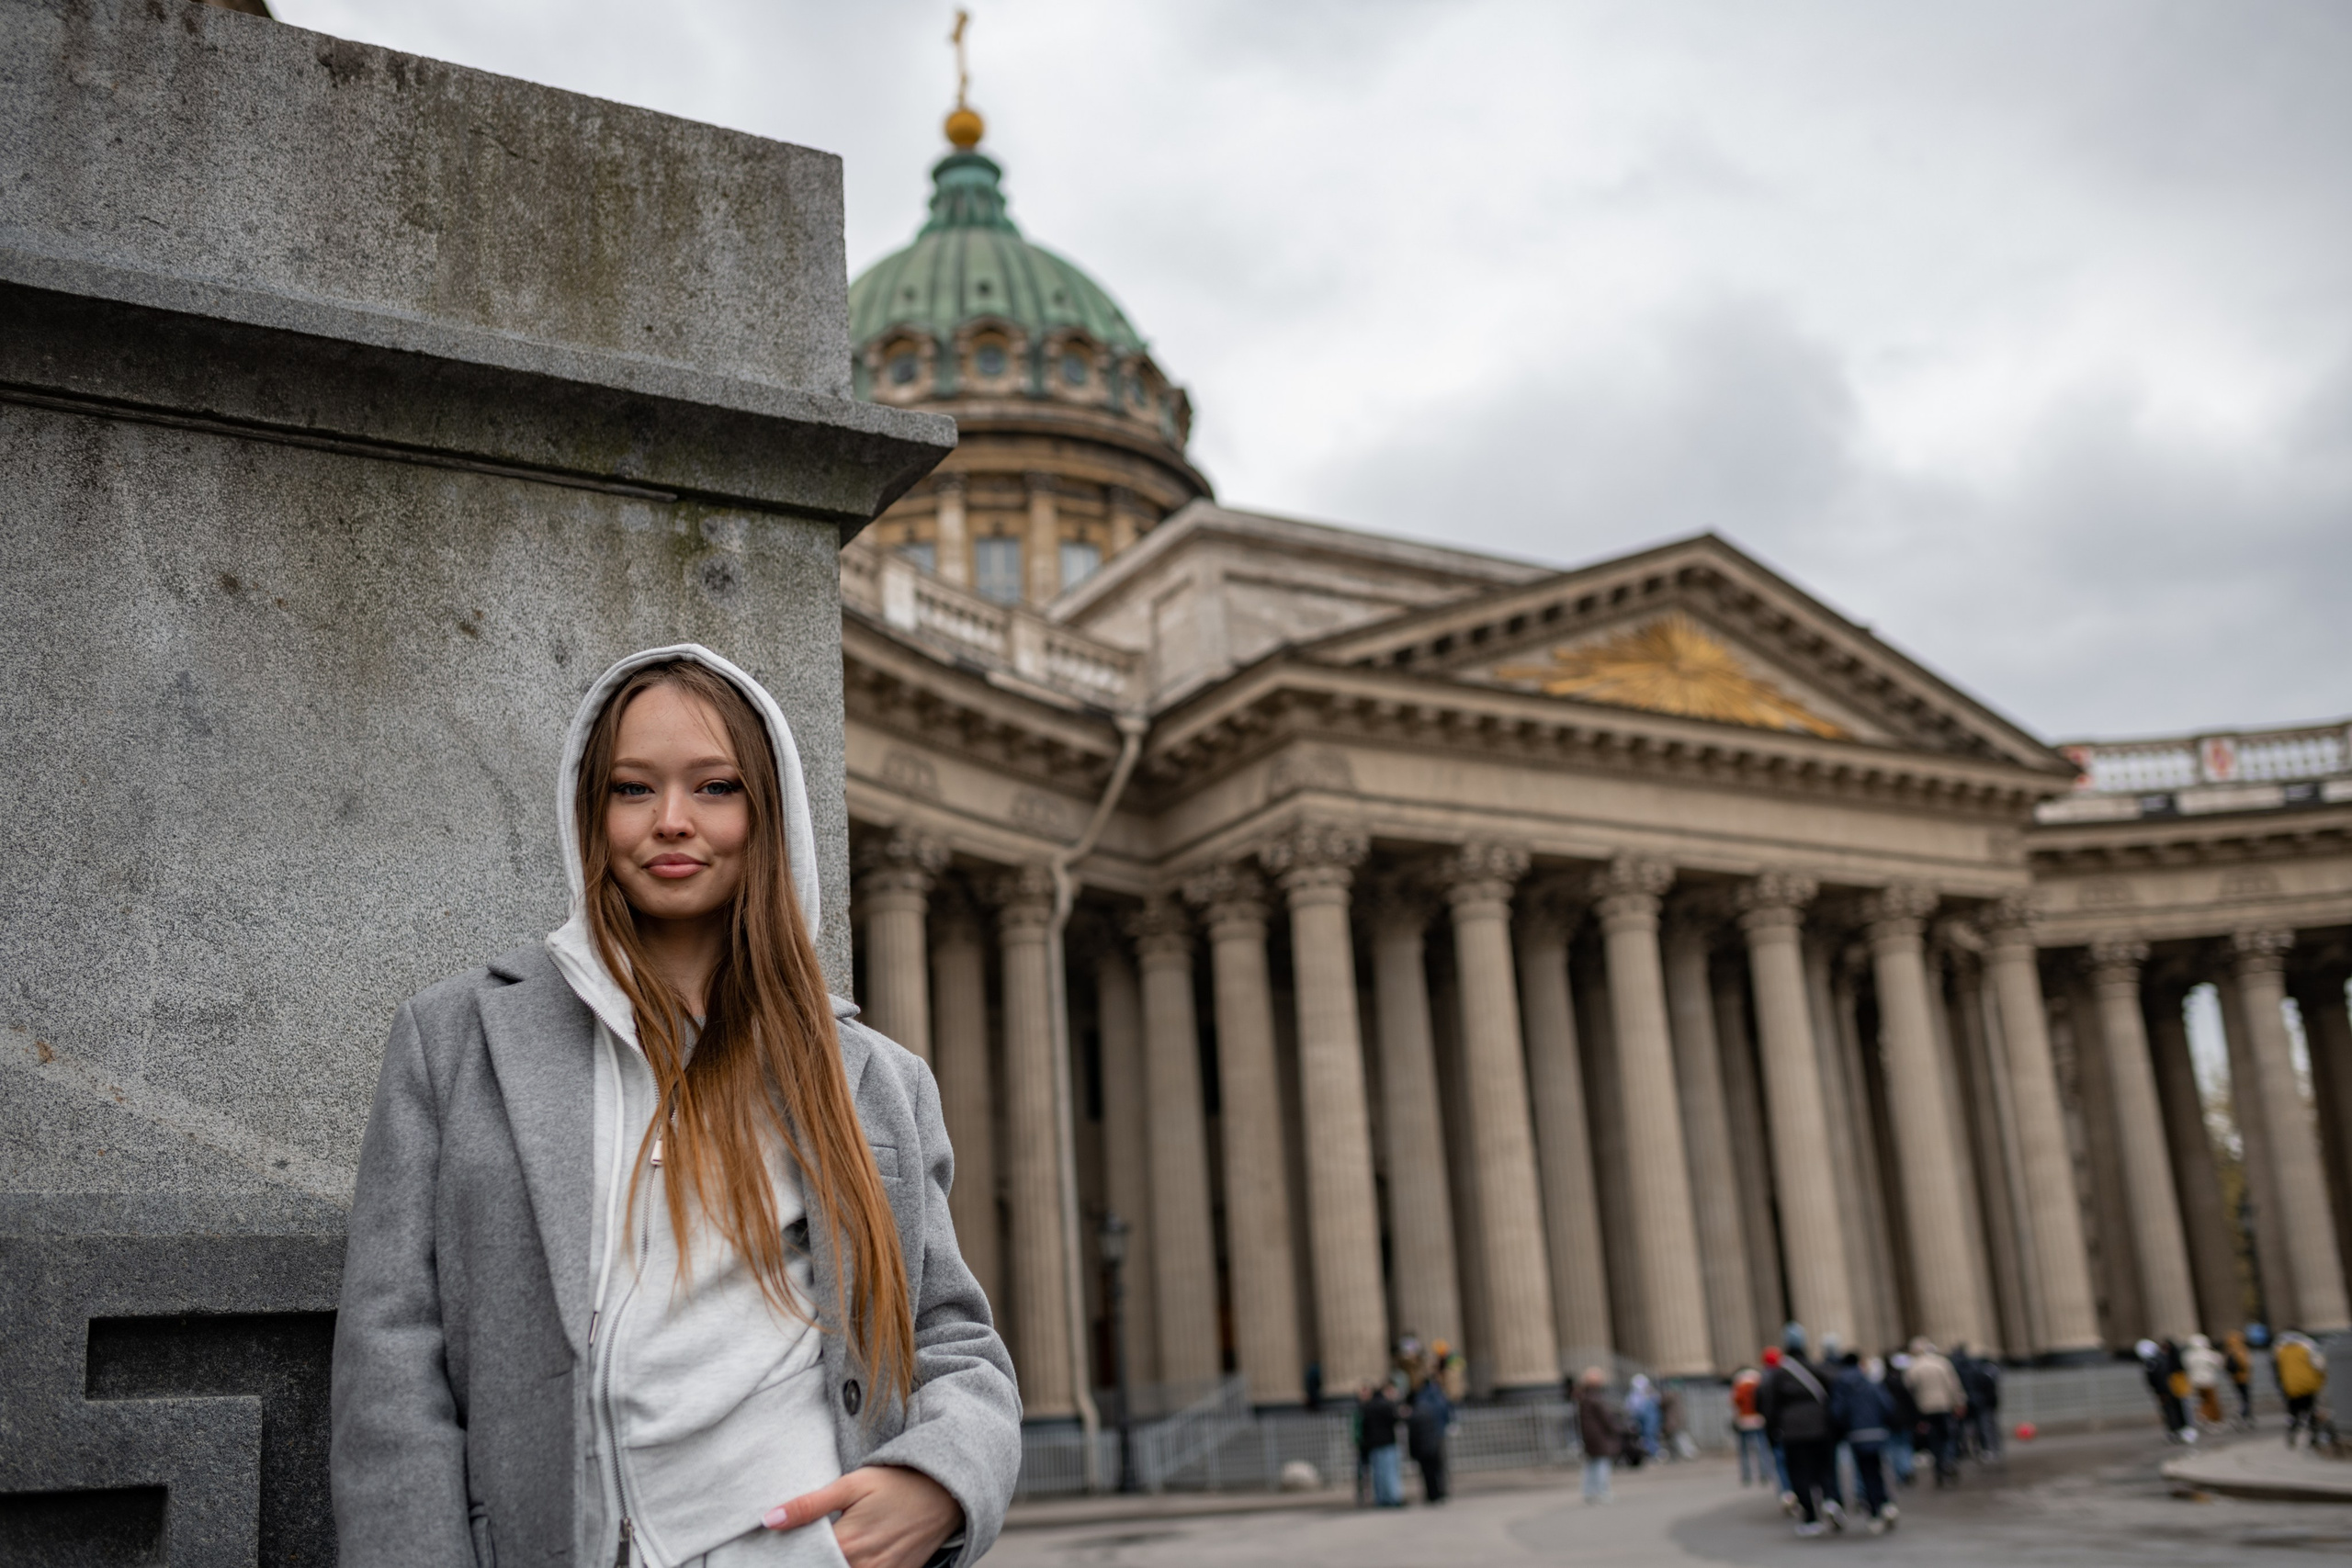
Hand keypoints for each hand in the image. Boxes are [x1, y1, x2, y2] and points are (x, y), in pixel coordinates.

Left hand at [764, 1465, 961, 1567]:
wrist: (945, 1492)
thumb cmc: (897, 1483)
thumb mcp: (852, 1484)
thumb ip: (810, 1505)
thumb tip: (769, 1520)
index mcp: (847, 1543)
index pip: (804, 1562)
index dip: (789, 1558)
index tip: (780, 1553)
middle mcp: (864, 1567)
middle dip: (810, 1562)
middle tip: (802, 1551)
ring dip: (833, 1565)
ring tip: (828, 1551)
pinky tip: (849, 1557)